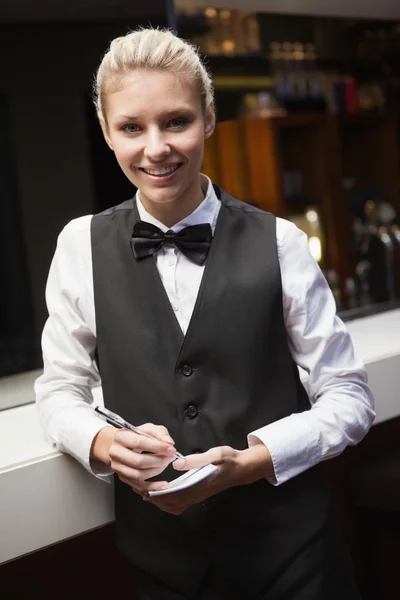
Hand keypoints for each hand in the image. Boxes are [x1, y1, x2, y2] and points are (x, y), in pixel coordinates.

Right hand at [91, 423, 177, 495]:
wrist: (122, 445)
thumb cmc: (136, 436)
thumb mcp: (148, 428)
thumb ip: (160, 433)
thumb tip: (169, 442)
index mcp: (121, 437)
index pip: (139, 443)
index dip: (157, 447)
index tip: (170, 449)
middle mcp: (116, 452)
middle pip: (138, 461)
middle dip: (159, 460)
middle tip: (170, 457)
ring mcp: (118, 467)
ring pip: (138, 475)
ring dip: (156, 471)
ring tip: (165, 464)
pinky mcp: (123, 477)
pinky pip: (139, 486)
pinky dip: (153, 487)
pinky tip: (163, 485)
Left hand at [145, 442, 273, 515]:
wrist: (242, 468)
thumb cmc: (229, 460)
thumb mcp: (215, 455)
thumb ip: (196, 460)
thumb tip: (176, 464)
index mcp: (199, 486)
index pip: (173, 496)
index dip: (157, 495)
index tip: (143, 490)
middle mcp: (197, 495)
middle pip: (171, 505)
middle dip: (154, 499)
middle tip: (138, 490)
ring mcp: (198, 496)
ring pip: (175, 506)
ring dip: (159, 501)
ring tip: (146, 491)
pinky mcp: (198, 494)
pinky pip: (180, 503)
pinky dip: (167, 501)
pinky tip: (161, 492)